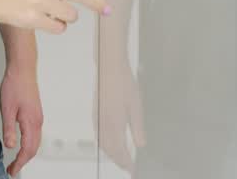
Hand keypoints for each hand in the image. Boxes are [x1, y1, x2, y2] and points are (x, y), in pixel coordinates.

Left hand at [0, 67, 42, 175]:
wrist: (22, 69)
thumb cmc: (15, 85)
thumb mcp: (7, 108)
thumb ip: (9, 129)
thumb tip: (10, 146)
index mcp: (31, 122)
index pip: (27, 150)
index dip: (20, 162)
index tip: (12, 170)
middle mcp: (38, 122)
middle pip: (34, 149)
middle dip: (24, 161)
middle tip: (13, 169)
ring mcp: (38, 117)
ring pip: (36, 142)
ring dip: (27, 153)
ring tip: (17, 160)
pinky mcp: (36, 113)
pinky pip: (36, 134)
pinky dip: (30, 144)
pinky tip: (23, 144)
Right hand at [94, 51, 144, 171]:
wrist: (109, 68)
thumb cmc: (124, 84)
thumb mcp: (136, 106)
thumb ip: (138, 128)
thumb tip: (140, 145)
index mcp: (115, 123)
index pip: (119, 150)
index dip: (126, 162)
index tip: (131, 169)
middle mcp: (103, 123)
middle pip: (109, 149)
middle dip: (118, 160)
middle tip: (126, 167)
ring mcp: (97, 118)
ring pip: (102, 143)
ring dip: (110, 154)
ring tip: (119, 159)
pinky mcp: (95, 113)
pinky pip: (98, 135)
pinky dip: (104, 144)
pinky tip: (109, 143)